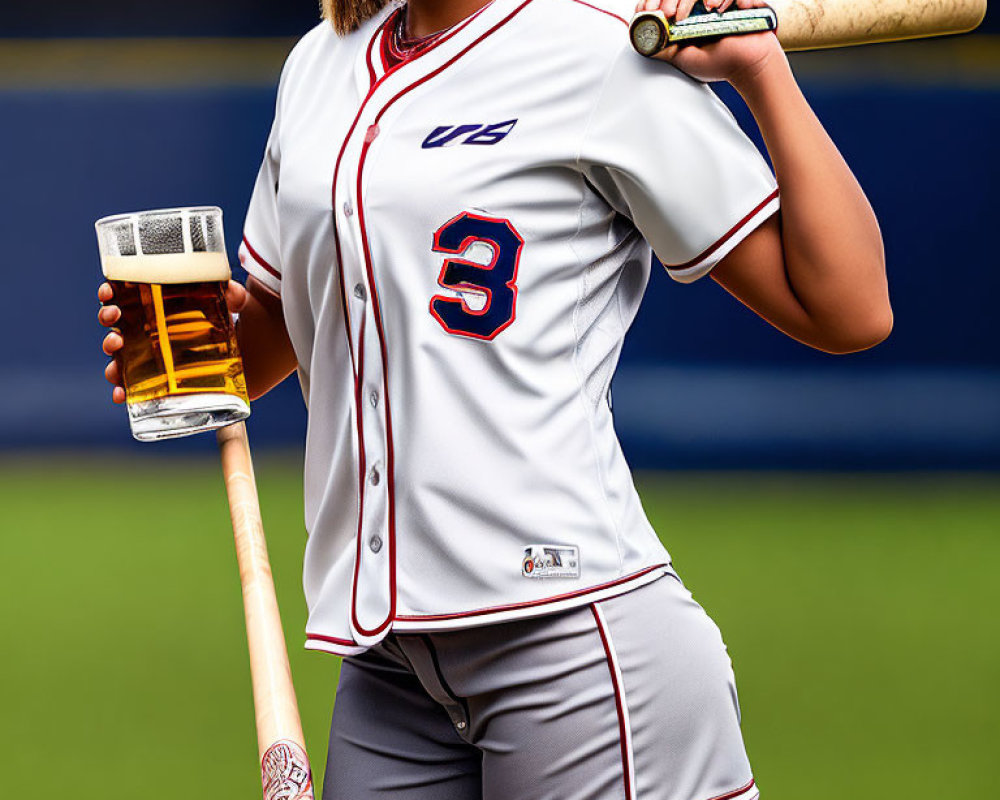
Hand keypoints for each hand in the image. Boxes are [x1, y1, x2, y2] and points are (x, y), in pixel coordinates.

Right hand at [98, 280, 247, 403]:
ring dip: (110, 352)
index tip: (108, 291)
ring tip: (116, 346)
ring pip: (118, 356)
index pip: (124, 297)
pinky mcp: (160, 383)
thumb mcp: (234, 306)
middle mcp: (148, 332)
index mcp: (158, 308)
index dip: (109, 293)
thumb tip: (233, 291)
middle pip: (116, 324)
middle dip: (107, 318)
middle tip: (114, 315)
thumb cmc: (230, 325)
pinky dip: (122, 392)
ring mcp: (151, 358)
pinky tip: (122, 394)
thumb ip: (235, 296)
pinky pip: (133, 390)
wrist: (249, 356)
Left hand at [636, 0, 784, 88]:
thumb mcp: (683, 59)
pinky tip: (717, 8)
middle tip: (667, 12)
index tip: (646, 9)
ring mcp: (715, 1)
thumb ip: (664, 48)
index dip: (653, 2)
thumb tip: (642, 41)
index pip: (665, 1)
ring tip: (690, 13)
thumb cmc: (719, 64)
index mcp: (685, 19)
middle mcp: (699, 7)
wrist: (750, 65)